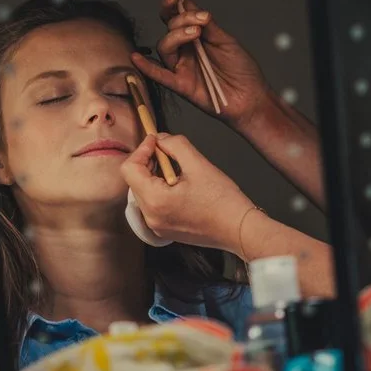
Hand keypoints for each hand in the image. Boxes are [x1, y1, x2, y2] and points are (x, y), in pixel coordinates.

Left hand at [120, 133, 255, 253]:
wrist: (240, 230)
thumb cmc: (224, 201)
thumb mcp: (199, 164)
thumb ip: (175, 145)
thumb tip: (161, 139)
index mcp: (155, 201)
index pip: (129, 169)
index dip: (141, 150)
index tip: (156, 141)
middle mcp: (150, 217)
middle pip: (135, 181)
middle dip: (148, 162)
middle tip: (167, 151)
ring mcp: (157, 226)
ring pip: (144, 192)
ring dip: (154, 176)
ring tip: (177, 169)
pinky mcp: (165, 230)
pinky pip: (153, 205)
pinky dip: (160, 191)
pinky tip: (180, 186)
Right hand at [132, 0, 270, 123]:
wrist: (252, 97)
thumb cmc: (242, 70)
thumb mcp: (227, 41)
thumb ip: (208, 25)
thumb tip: (188, 2)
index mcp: (196, 38)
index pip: (177, 17)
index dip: (172, 5)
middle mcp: (186, 51)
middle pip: (169, 29)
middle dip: (182, 19)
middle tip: (201, 20)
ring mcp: (182, 67)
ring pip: (165, 47)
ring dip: (176, 35)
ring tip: (196, 33)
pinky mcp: (183, 85)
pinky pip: (160, 76)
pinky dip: (147, 68)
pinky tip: (136, 59)